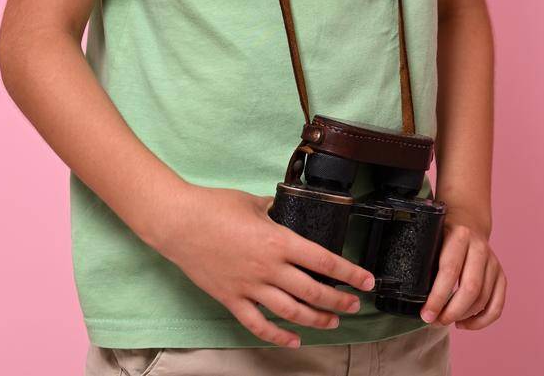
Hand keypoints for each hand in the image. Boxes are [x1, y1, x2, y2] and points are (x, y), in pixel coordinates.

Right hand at [151, 184, 375, 347]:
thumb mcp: (253, 202)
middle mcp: (268, 268)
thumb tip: (285, 211)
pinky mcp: (231, 299)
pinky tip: (294, 340)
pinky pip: (258, 324)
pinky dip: (277, 336)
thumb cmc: (214, 206)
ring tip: (332, 322)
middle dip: (339, 301)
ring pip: (291, 312)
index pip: (324, 261)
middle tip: (354, 305)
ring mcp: (249, 286)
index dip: (349, 273)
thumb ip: (274, 211)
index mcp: (278, 241)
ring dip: (316, 319)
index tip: (366, 281)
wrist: (177, 223)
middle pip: (313, 291)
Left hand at [419, 214, 505, 329]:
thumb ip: (425, 263)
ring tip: (445, 320)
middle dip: (451, 312)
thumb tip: (413, 298)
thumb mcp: (431, 240)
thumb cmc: (442, 236)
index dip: (438, 297)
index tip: (425, 315)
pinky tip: (465, 323)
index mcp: (459, 236)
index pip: (450, 271)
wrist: (468, 221)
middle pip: (471, 288)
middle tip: (435, 321)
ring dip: (463, 317)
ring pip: (483, 299)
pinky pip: (497, 305)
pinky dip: (481, 320)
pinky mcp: (500, 275)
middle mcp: (480, 248)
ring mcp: (493, 262)